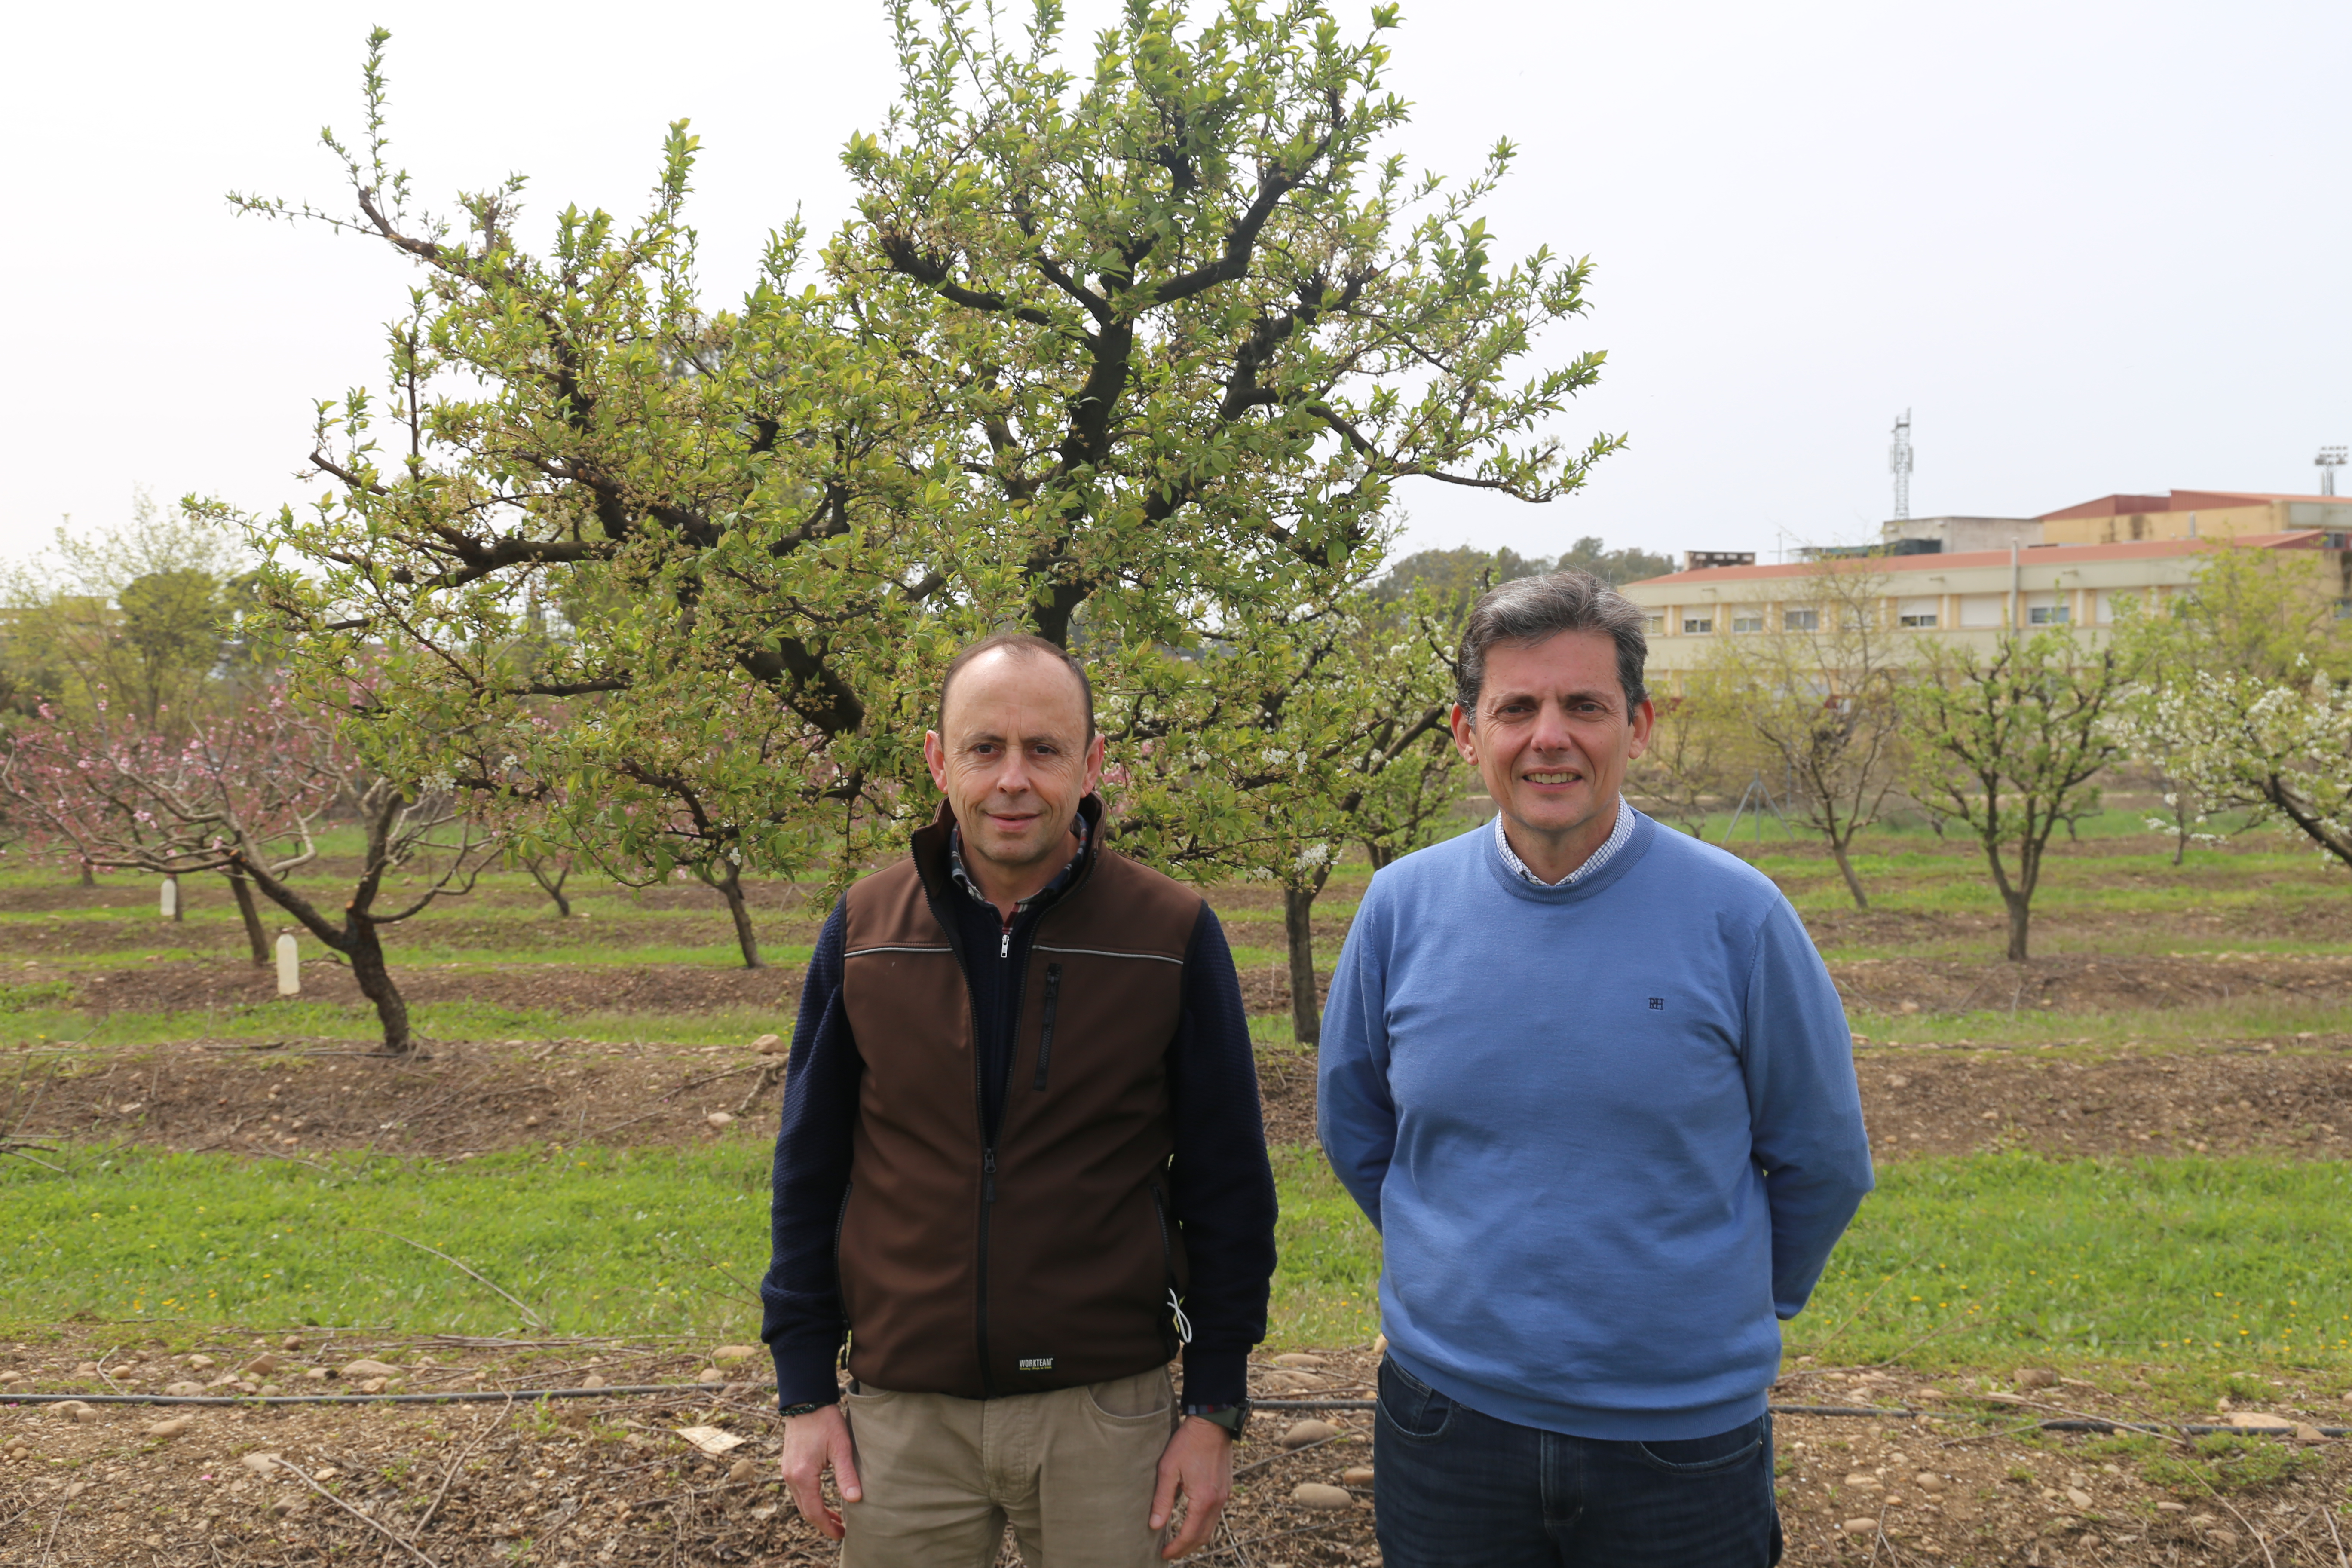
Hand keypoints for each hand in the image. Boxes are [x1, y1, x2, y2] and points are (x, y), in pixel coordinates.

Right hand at [778, 1403, 860, 1539]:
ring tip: (835, 1518)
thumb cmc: (825, 1420)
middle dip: (822, 1523)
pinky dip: (810, 1500)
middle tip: (841, 1531)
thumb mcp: (841, 1447)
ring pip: (800, 1501)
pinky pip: (798, 1490)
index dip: (827, 1526)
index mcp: (802, 1476)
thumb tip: (855, 1499)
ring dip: (816, 1512)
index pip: (814, 1511)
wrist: (806, 1399)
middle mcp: (790, 1476)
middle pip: (805, 1510)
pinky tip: (823, 1500)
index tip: (841, 1534)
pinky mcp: (789, 1464)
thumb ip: (847, 1474)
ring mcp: (787, 1470)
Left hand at [1148, 1415, 1233, 1559]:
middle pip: (1203, 1537)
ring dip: (1196, 1538)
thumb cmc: (1187, 1443)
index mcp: (1203, 1499)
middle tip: (1170, 1553)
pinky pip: (1216, 1515)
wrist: (1212, 1423)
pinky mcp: (1226, 1488)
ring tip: (1179, 1542)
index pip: (1189, 1535)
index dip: (1176, 1548)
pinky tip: (1191, 1522)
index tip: (1163, 1554)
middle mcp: (1217, 1501)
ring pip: (1211, 1527)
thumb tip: (1155, 1526)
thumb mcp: (1168, 1469)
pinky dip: (1204, 1525)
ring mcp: (1224, 1495)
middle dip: (1187, 1549)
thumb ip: (1162, 1499)